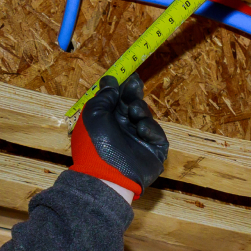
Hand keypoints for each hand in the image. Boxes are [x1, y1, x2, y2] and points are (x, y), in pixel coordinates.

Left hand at [70, 74, 168, 197]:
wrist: (107, 176)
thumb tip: (111, 83)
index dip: (121, 87)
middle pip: (132, 104)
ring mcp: (138, 140)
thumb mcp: (93, 114)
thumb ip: (104, 97)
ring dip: (139, 110)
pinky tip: (141, 129)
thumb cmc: (95, 144)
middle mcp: (122, 129)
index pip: (116, 100)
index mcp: (107, 121)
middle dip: (133, 92)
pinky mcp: (153, 151)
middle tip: (134, 81)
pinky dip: (149, 129)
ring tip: (133, 112)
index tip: (125, 74)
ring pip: (145, 116)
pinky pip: (157, 134)